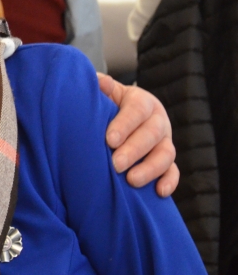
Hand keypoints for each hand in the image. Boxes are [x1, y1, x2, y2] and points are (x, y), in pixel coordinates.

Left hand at [97, 73, 178, 197]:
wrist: (117, 117)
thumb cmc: (106, 106)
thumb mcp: (104, 94)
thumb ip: (101, 88)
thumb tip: (101, 82)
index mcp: (141, 102)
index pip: (137, 111)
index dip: (124, 125)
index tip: (109, 140)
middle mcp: (157, 121)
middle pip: (151, 134)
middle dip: (134, 150)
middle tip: (116, 164)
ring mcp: (164, 141)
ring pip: (166, 154)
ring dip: (150, 168)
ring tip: (132, 180)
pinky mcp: (167, 160)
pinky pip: (173, 171)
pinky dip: (170, 181)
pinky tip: (159, 192)